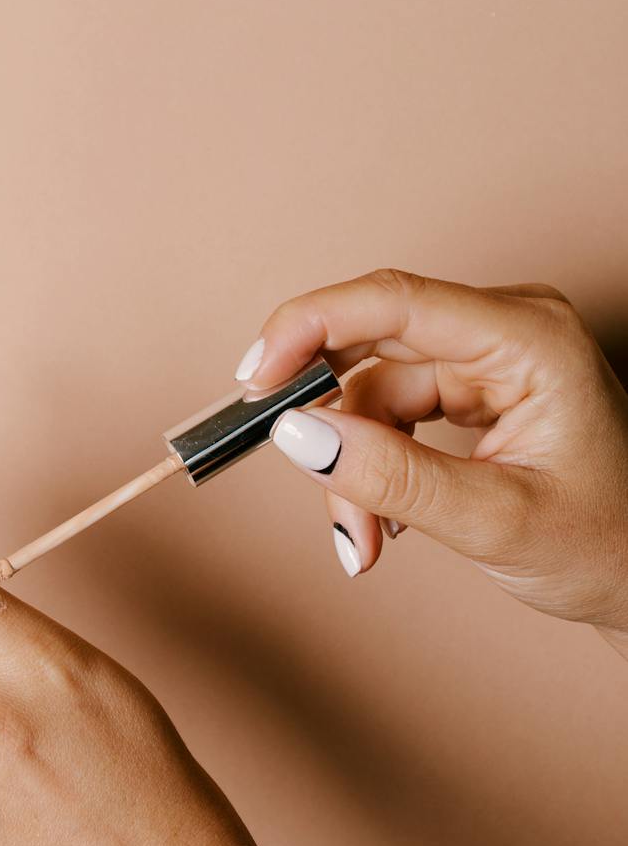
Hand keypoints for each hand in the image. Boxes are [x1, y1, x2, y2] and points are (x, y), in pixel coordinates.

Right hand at [239, 269, 627, 649]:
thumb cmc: (607, 545)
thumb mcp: (493, 520)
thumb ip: (392, 477)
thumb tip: (296, 436)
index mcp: (530, 338)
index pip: (394, 300)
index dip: (308, 328)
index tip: (253, 380)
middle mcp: (503, 331)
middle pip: (369, 355)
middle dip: (335, 438)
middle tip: (323, 505)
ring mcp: (483, 360)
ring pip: (367, 398)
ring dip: (352, 474)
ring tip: (367, 543)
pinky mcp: (466, 390)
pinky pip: (385, 419)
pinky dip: (370, 474)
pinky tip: (384, 522)